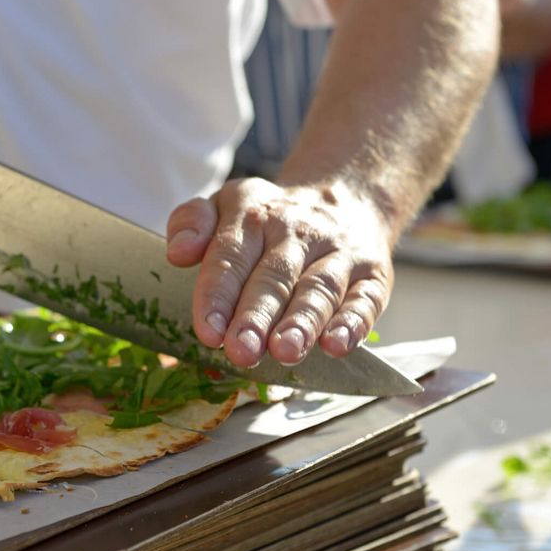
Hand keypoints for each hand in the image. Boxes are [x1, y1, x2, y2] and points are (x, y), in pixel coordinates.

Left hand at [165, 178, 394, 367]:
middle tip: (240, 351)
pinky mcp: (372, 275)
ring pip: (319, 288)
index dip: (218, 294)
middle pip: (274, 276)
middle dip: (256, 316)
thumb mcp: (225, 204)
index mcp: (253, 214)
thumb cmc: (269, 220)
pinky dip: (353, 323)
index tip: (207, 331)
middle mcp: (297, 231)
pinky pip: (365, 299)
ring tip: (285, 351)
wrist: (346, 199)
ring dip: (302, 322)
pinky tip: (336, 345)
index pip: (231, 254)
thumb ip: (192, 221)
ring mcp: (338, 253)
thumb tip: (178, 253)